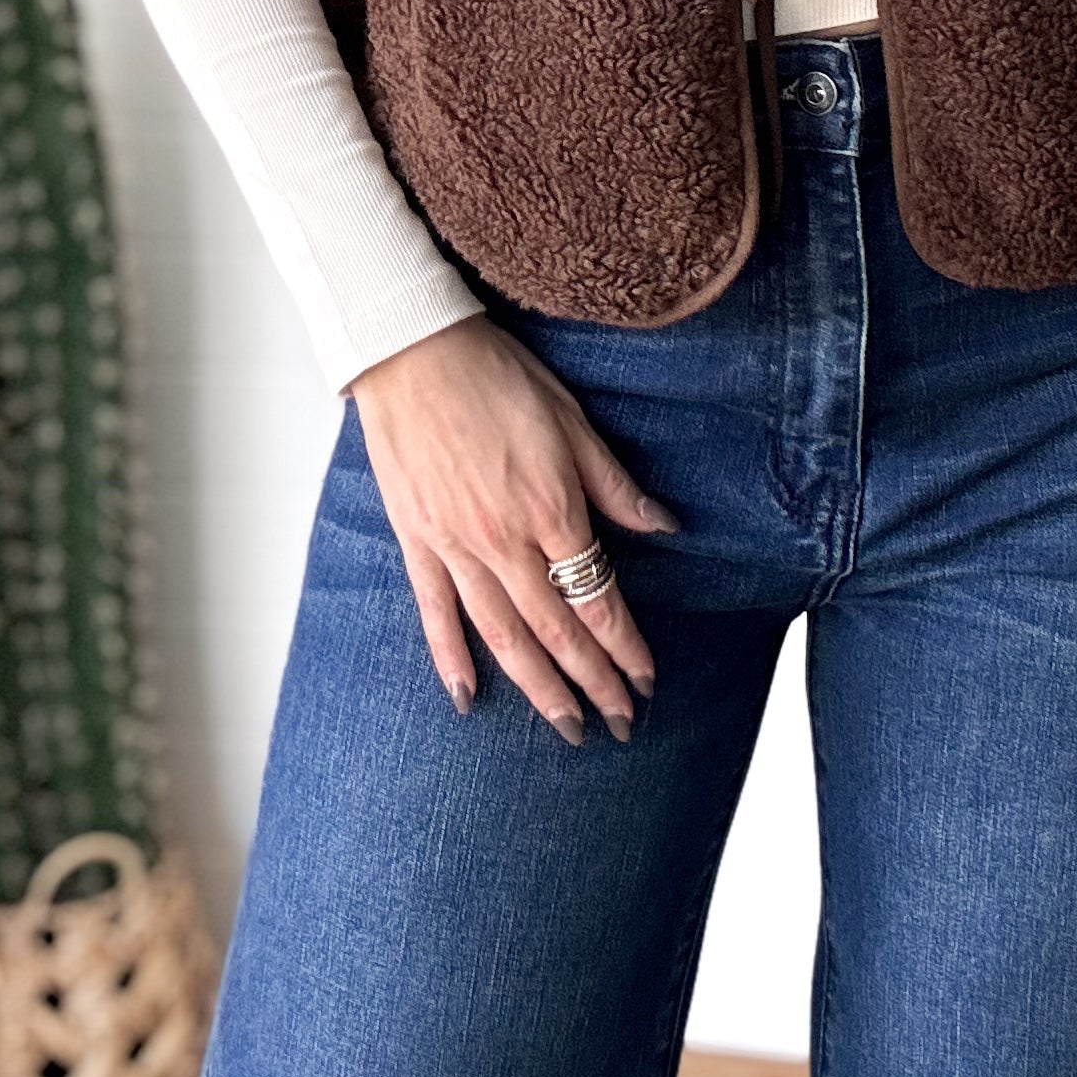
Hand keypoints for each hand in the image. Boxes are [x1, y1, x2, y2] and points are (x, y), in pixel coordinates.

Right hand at [348, 315, 678, 744]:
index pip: (599, 598)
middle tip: (619, 724)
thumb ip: (614, 485)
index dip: (625, 647)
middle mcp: (505, 540)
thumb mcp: (571, 420)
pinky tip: (469, 699)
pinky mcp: (417, 541)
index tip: (646, 682)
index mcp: (551, 509)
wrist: (412, 350)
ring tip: (567, 726)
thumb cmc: (496, 375)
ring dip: (538, 688)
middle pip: (557, 631)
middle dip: (593, 683)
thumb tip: (663, 526)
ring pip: (503, 636)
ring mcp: (455, 546)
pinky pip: (436, 613)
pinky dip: (451, 660)